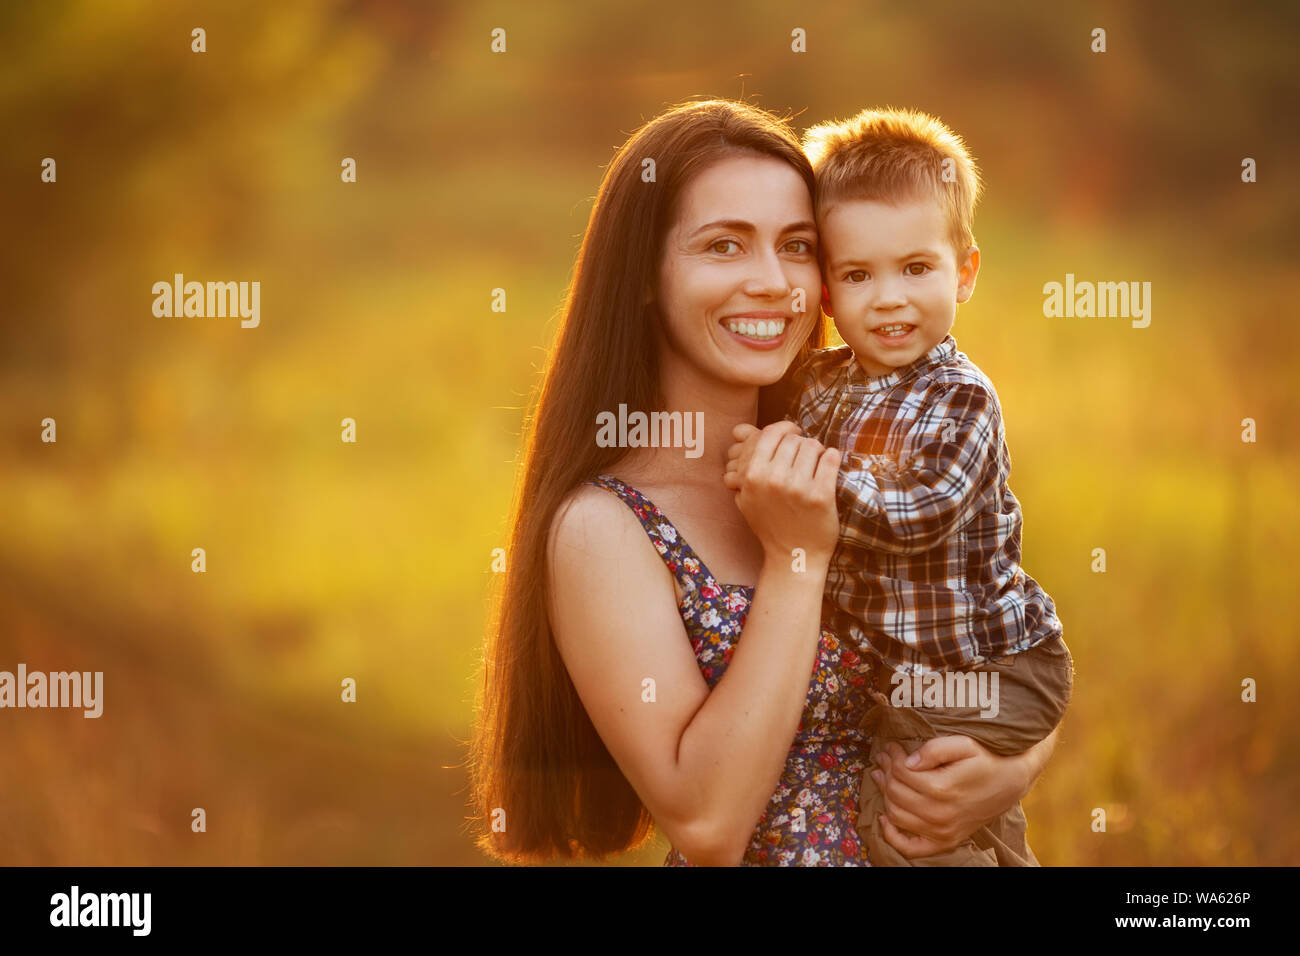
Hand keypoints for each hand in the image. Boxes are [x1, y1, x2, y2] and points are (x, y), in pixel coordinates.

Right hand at [722, 420, 840, 562]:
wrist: (793, 555)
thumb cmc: (770, 524)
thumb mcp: (746, 497)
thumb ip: (741, 465)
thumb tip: (740, 431)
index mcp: (752, 476)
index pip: (771, 434)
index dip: (785, 428)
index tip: (793, 432)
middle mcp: (774, 478)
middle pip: (793, 439)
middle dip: (800, 444)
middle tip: (804, 456)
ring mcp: (798, 487)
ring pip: (813, 446)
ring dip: (816, 452)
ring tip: (815, 465)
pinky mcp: (821, 495)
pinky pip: (831, 459)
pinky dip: (832, 458)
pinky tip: (828, 465)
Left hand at [871, 735, 1029, 857]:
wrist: (1010, 783)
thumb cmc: (986, 760)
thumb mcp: (964, 744)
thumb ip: (934, 749)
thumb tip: (908, 762)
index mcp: (943, 788)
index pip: (901, 772)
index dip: (892, 757)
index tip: (891, 746)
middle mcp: (940, 814)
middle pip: (895, 792)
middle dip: (886, 772)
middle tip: (885, 758)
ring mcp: (942, 832)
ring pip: (896, 814)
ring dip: (885, 795)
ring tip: (883, 777)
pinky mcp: (945, 842)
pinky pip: (909, 847)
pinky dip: (892, 836)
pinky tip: (885, 819)